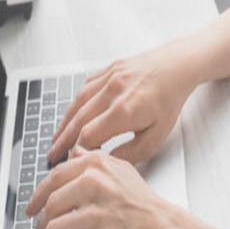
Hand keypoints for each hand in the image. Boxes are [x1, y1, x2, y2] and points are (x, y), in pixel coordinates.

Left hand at [26, 145, 173, 228]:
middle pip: (49, 208)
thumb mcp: (123, 173)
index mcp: (96, 169)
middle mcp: (93, 189)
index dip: (37, 197)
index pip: (53, 180)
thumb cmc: (151, 211)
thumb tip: (75, 152)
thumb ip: (95, 161)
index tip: (30, 209)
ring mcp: (94, 219)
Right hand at [47, 39, 195, 166]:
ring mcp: (108, 78)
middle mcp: (113, 91)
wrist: (177, 66)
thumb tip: (108, 162)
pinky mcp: (107, 70)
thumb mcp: (156, 136)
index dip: (77, 150)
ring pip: (77, 103)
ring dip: (63, 122)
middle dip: (62, 140)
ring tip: (56, 137)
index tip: (73, 161)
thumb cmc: (169, 100)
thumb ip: (131, 153)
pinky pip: (84, 88)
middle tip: (52, 154)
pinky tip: (70, 114)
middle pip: (77, 120)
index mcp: (125, 110)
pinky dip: (74, 103)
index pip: (89, 134)